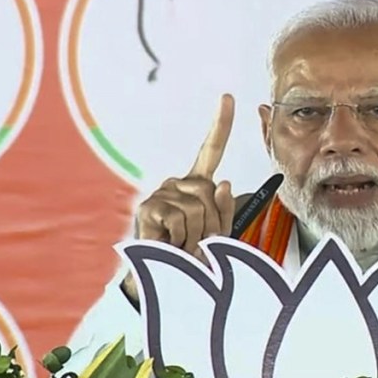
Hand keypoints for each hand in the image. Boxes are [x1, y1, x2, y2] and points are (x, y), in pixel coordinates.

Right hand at [122, 94, 237, 302]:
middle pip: (212, 192)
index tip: (228, 97)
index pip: (211, 150)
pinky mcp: (149, 207)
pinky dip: (182, 238)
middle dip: (213, 223)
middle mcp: (177, 184)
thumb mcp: (218, 234)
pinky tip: (169, 244)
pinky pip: (181, 218)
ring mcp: (161, 194)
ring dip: (197, 235)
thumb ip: (226, 211)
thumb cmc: (192, 256)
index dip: (221, 124)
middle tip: (197, 243)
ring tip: (183, 246)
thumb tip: (224, 182)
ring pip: (198, 208)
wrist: (164, 279)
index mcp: (196, 186)